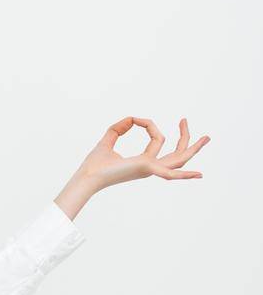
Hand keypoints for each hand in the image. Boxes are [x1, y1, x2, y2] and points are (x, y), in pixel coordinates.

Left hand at [77, 116, 209, 191]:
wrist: (87, 176)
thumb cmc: (94, 164)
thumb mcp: (108, 139)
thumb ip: (119, 127)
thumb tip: (132, 118)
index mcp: (144, 162)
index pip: (157, 140)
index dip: (148, 125)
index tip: (134, 119)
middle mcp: (150, 167)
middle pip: (175, 153)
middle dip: (185, 138)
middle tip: (186, 120)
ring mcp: (150, 168)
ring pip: (178, 158)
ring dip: (193, 147)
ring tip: (207, 137)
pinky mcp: (147, 168)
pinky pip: (169, 171)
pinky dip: (184, 174)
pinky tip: (199, 175)